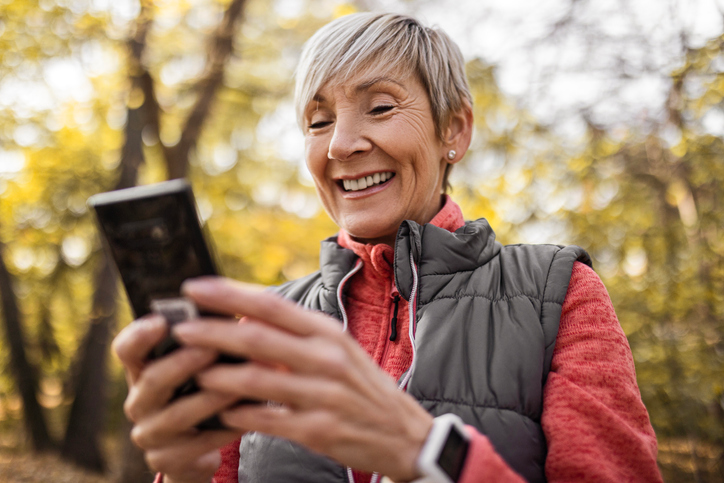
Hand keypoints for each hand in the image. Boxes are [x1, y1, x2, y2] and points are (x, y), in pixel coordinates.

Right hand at [112, 315, 239, 482]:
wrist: (198, 449)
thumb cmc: (202, 391)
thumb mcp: (200, 367)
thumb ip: (208, 342)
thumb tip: (235, 313)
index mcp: (142, 370)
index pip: (127, 349)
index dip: (139, 334)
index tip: (161, 320)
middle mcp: (139, 402)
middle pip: (153, 380)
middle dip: (184, 363)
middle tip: (212, 348)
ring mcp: (150, 434)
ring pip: (177, 415)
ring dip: (210, 398)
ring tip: (238, 383)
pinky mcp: (166, 461)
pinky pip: (197, 446)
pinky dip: (224, 430)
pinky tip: (246, 417)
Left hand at [173, 277, 433, 481]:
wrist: (403, 433)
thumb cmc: (361, 386)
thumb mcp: (337, 349)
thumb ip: (294, 334)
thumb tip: (244, 316)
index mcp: (328, 332)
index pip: (272, 305)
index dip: (230, 294)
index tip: (194, 288)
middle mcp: (326, 358)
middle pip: (258, 338)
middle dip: (213, 332)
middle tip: (180, 329)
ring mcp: (323, 395)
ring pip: (258, 380)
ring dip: (219, 376)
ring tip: (194, 373)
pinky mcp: (319, 430)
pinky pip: (268, 420)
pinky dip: (240, 414)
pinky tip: (223, 412)